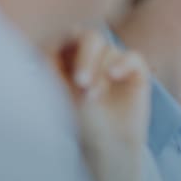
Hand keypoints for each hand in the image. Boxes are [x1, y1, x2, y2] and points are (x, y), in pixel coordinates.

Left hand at [54, 30, 149, 180]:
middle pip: (89, 37)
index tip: (55, 63)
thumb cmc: (81, 118)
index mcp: (73, 55)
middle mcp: (95, 54)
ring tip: (93, 97)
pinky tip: (114, 75)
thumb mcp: (60, 92)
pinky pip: (132, 57)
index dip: (62, 44)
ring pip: (109, 50)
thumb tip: (45, 46)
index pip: (68, 37)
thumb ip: (51, 67)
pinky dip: (122, 63)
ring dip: (99, 72)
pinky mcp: (136, 69)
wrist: (108, 143)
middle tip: (81, 81)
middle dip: (84, 58)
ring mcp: (116, 60)